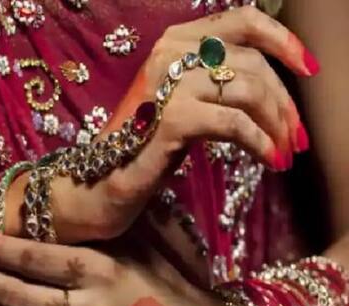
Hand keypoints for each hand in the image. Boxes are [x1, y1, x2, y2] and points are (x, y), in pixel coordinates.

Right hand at [6, 6, 316, 243]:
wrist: (99, 183)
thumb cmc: (142, 148)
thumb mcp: (184, 104)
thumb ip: (217, 83)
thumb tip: (274, 89)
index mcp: (174, 42)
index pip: (241, 20)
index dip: (281, 39)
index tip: (307, 68)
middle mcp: (168, 52)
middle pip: (251, 62)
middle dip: (283, 101)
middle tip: (297, 136)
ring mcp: (167, 83)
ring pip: (247, 89)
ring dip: (276, 124)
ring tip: (285, 152)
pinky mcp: (170, 118)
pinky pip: (234, 123)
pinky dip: (260, 142)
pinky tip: (270, 160)